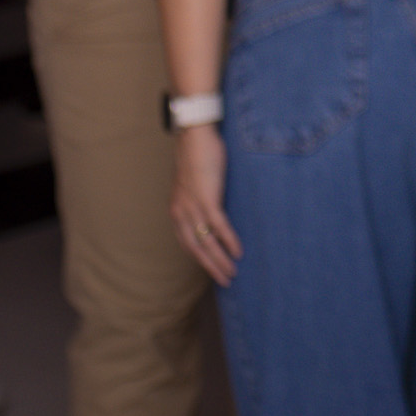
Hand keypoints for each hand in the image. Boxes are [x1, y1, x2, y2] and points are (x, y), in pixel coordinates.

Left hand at [168, 125, 242, 286]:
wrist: (195, 134)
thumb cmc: (199, 154)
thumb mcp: (195, 181)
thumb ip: (201, 196)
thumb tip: (214, 208)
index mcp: (177, 209)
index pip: (187, 243)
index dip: (200, 258)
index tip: (212, 269)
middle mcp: (181, 212)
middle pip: (195, 249)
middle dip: (210, 267)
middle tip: (225, 281)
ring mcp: (193, 206)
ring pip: (206, 242)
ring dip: (219, 260)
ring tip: (232, 273)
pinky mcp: (207, 198)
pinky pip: (218, 226)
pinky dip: (228, 241)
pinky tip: (238, 252)